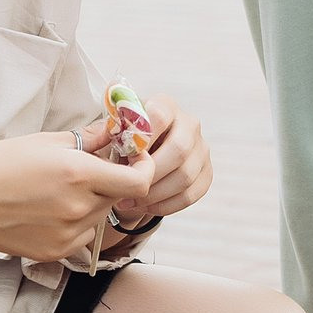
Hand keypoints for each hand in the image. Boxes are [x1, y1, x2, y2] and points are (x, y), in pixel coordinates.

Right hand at [0, 126, 155, 261]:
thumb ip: (89, 139)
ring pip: (100, 217)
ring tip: (57, 192)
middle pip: (118, 197)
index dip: (144, 171)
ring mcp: (68, 234)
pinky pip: (82, 236)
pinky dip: (76, 224)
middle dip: (111, 183)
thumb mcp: (45, 141)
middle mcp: (78, 207)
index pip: (138, 182)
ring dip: (92, 204)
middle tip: (88, 172)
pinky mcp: (56, 252)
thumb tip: (117, 131)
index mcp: (78, 174)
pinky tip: (47, 212)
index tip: (136, 162)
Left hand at [120, 94, 212, 218]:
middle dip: (151, 172)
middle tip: (128, 186)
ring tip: (131, 201)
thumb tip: (106, 135)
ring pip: (185, 176)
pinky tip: (146, 206)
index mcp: (165, 106)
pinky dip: (166, 205)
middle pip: (179, 149)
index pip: (159, 115)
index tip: (124, 154)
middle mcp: (189, 124)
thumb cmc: (125, 141)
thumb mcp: (113, 131)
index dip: (142, 137)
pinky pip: (191, 195)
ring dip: (155, 193)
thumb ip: (108, 131)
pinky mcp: (206, 173)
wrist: (143, 155)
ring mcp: (201, 149)